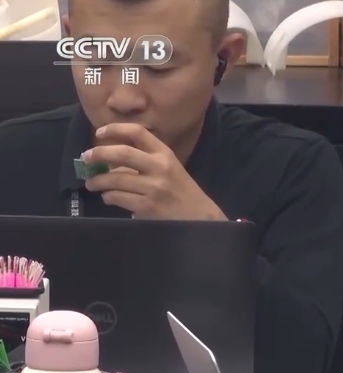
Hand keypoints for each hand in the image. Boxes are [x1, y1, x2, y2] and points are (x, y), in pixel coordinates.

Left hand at [82, 123, 226, 220]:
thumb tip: (109, 161)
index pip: (138, 133)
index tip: (100, 132)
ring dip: (98, 180)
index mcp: (165, 154)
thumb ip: (144, 161)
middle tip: (86, 158)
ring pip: (115, 178)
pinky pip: (118, 198)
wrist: (199, 215)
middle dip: (99, 154)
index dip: (116, 129)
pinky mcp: (148, 206)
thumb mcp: (169, 168)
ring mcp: (154, 187)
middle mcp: (159, 167)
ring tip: (92, 183)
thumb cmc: (180, 190)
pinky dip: (109, 197)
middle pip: (123, 153)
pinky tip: (108, 197)